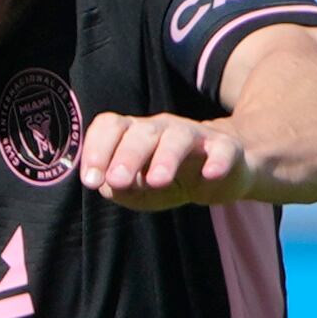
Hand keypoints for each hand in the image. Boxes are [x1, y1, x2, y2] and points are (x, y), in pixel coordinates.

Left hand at [77, 111, 249, 209]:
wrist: (218, 174)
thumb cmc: (166, 180)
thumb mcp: (137, 191)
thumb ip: (118, 189)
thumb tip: (106, 184)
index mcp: (134, 134)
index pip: (110, 126)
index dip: (97, 149)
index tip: (91, 180)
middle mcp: (162, 129)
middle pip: (142, 132)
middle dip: (127, 155)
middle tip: (117, 180)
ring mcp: (195, 135)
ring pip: (179, 138)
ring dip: (166, 157)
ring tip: (157, 181)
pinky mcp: (225, 149)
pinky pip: (223, 149)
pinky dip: (217, 161)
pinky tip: (210, 175)